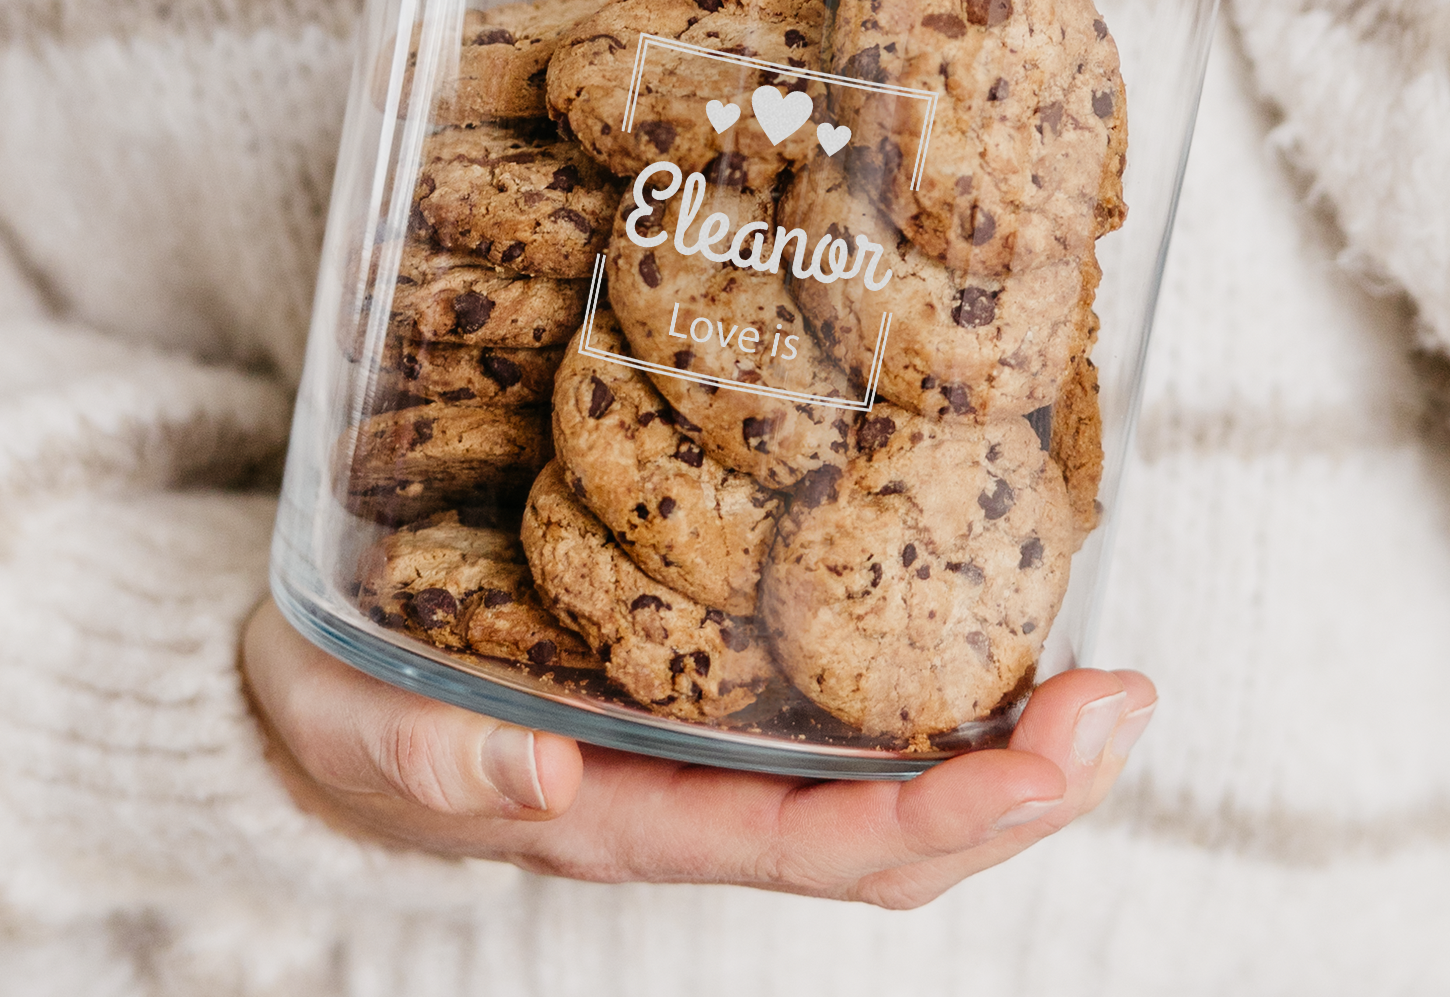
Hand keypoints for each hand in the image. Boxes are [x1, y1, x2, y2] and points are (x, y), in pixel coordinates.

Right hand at [243, 599, 1155, 906]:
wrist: (320, 683)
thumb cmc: (344, 709)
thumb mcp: (356, 728)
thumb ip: (425, 760)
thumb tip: (535, 780)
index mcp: (631, 820)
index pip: (821, 848)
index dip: (950, 820)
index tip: (1057, 757)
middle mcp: (696, 793)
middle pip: (894, 833)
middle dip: (1026, 785)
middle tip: (1128, 697)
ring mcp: (710, 739)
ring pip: (889, 775)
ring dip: (1010, 735)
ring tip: (1104, 672)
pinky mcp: (703, 671)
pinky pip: (840, 698)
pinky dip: (931, 667)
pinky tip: (984, 601)